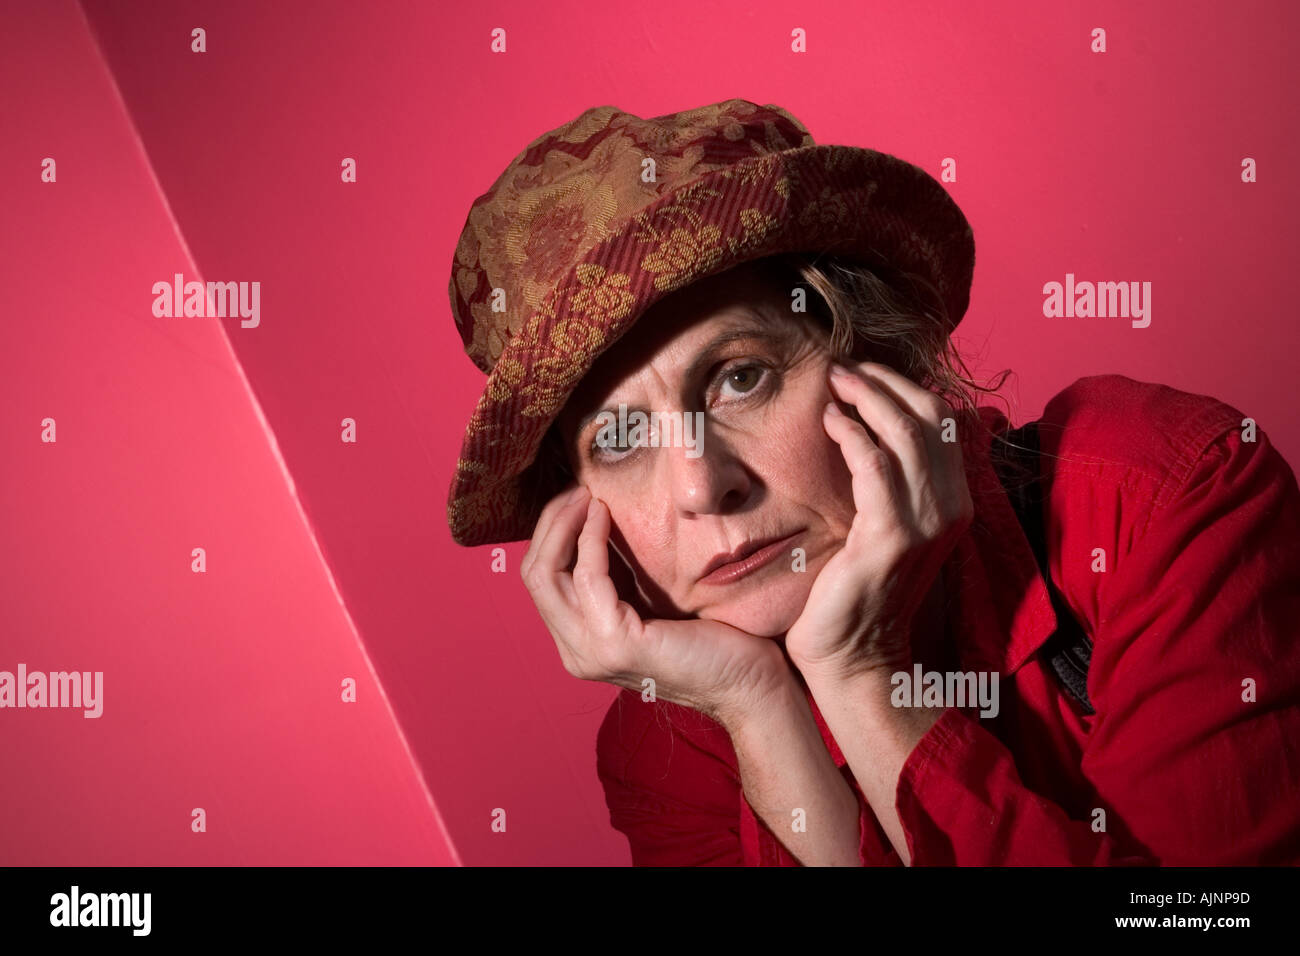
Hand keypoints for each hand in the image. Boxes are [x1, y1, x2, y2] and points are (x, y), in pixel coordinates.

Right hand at [521, 483, 792, 727]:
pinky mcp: (616, 644)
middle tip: (577, 489)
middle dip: (551, 524)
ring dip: (564, 525)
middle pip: (534, 575)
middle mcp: (576, 653)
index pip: (540, 581)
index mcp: (580, 644)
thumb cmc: (711, 638)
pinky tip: (603, 514)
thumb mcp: (650, 602)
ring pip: (546, 575)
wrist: (749, 683)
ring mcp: (592, 652)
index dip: (551, 533)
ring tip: (586, 495)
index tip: (576, 497)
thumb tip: (598, 519)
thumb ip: (618, 578)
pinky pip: (588, 577)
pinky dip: (590, 539)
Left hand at [784, 360, 973, 680]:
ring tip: (834, 381)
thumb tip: (872, 427)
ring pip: (905, 432)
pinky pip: (874, 466)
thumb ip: (891, 480)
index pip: (943, 420)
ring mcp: (925, 522)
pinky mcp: (890, 536)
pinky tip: (830, 421)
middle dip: (884, 381)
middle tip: (843, 365)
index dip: (904, 386)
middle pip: (929, 416)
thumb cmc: (858, 587)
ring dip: (867, 397)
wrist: (852, 654)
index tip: (863, 370)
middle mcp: (950, 508)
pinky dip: (852, 435)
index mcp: (954, 501)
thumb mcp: (884, 524)